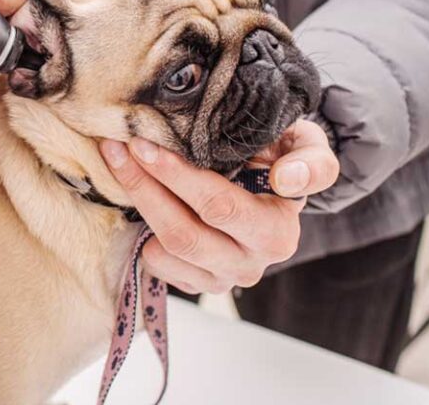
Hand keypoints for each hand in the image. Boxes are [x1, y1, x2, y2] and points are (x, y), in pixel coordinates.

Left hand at [98, 119, 338, 293]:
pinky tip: (134, 195)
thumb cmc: (283, 160)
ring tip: (117, 160)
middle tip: (119, 146)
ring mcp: (221, 278)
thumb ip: (311, 162)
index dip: (178, 176)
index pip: (219, 206)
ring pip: (166, 249)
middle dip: (144, 184)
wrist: (276, 188)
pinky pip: (158, 265)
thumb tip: (286, 180)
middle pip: (183, 232)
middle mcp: (250, 263)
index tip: (144, 145)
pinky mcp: (197, 284)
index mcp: (277, 231)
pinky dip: (140, 230)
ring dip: (136, 202)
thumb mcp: (308, 149)